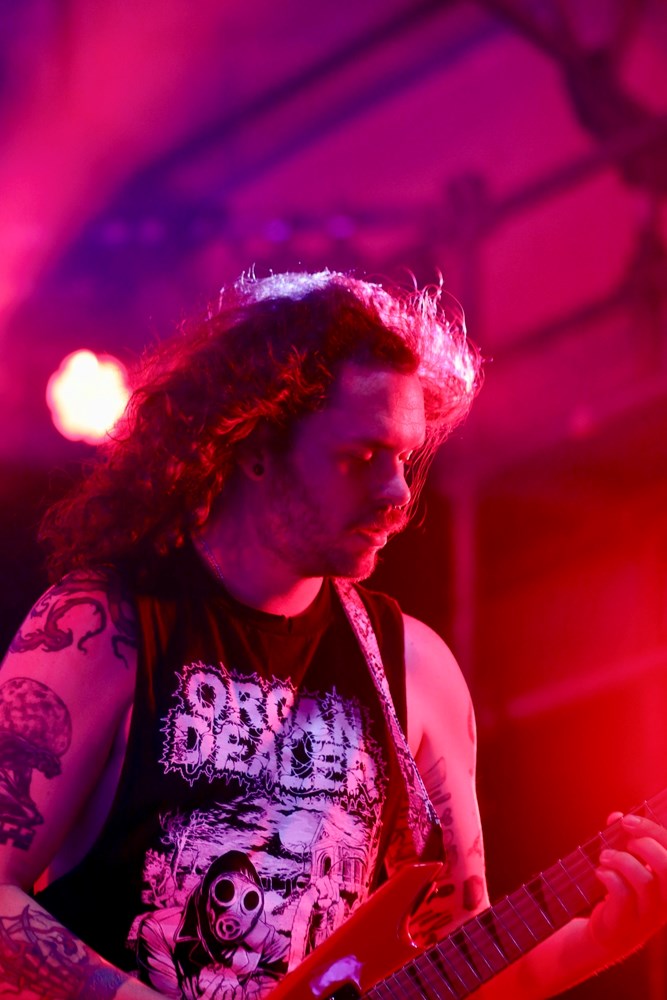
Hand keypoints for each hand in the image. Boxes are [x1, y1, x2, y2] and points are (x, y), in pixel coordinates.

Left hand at [586, 812, 666, 960]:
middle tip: (625, 844)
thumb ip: (625, 839)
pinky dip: (608, 876)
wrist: (610, 932)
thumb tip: (617, 817)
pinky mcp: (628, 923)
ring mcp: (650, 915)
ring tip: (606, 857)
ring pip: (644, 880)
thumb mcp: (628, 863)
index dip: (652, 830)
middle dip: (644, 846)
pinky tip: (601, 873)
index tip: (628, 820)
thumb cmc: (624, 891)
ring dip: (620, 860)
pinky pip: (622, 894)